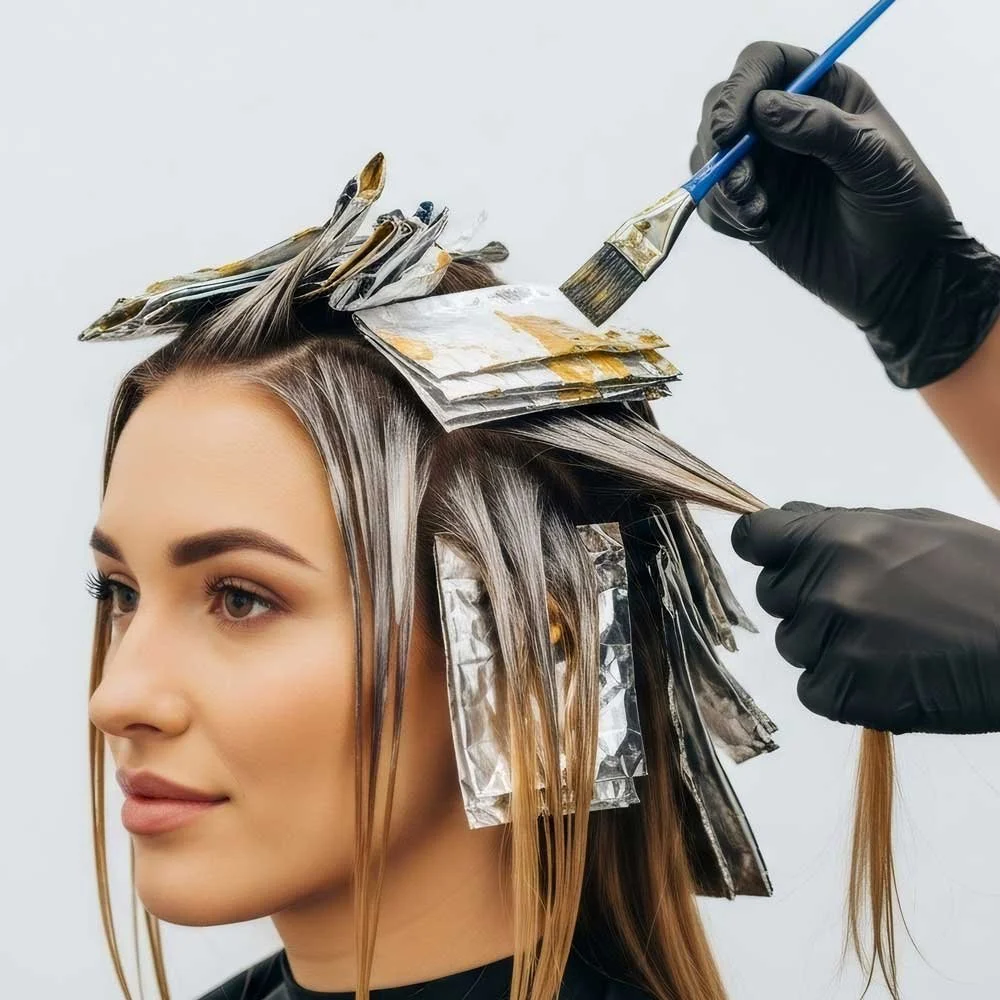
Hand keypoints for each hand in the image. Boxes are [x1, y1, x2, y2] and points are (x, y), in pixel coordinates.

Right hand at [690, 41, 999, 388]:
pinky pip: (712, 202)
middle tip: (741, 184)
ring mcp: (764, 166)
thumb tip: (764, 108)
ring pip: (709, 159)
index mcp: (822, 90)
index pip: (762, 66)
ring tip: (757, 213)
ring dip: (721, 187)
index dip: (739, 89)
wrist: (897, 274)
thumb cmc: (901, 206)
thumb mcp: (873, 158)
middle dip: (721, 146)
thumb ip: (821, 128)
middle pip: (722, 108)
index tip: (731, 130)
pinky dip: (724, 215)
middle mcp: (785, 121)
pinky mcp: (750, 207)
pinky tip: (760, 229)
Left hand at [731, 501, 999, 734]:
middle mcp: (825, 585)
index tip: (778, 558)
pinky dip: (841, 688)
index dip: (766, 550)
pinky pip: (812, 689)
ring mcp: (834, 640)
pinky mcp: (847, 692)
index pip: (755, 538)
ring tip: (890, 642)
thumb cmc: (984, 575)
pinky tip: (890, 674)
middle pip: (772, 595)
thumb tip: (787, 516)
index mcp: (835, 537)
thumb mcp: (913, 525)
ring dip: (826, 647)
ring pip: (792, 645)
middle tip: (868, 607)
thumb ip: (838, 523)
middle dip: (806, 600)